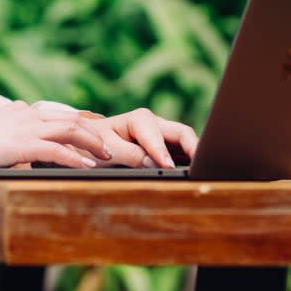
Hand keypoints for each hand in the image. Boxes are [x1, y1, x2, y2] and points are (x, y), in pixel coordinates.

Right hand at [0, 101, 112, 187]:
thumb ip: (12, 135)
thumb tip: (23, 147)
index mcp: (23, 113)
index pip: (62, 114)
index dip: (86, 123)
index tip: (104, 131)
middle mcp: (28, 115)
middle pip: (72, 120)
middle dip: (97, 133)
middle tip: (115, 148)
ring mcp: (25, 128)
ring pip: (70, 129)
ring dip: (93, 143)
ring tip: (108, 157)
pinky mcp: (21, 144)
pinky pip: (55, 149)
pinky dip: (75, 157)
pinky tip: (87, 167)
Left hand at [82, 108, 198, 168]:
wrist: (88, 142)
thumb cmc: (96, 144)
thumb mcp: (108, 149)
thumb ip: (130, 154)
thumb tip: (154, 162)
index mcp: (140, 119)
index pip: (159, 136)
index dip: (164, 152)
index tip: (169, 167)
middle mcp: (154, 123)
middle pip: (182, 132)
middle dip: (194, 147)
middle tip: (202, 167)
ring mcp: (161, 134)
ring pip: (184, 141)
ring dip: (193, 153)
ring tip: (203, 170)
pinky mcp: (164, 145)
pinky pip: (181, 150)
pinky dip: (188, 159)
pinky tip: (193, 171)